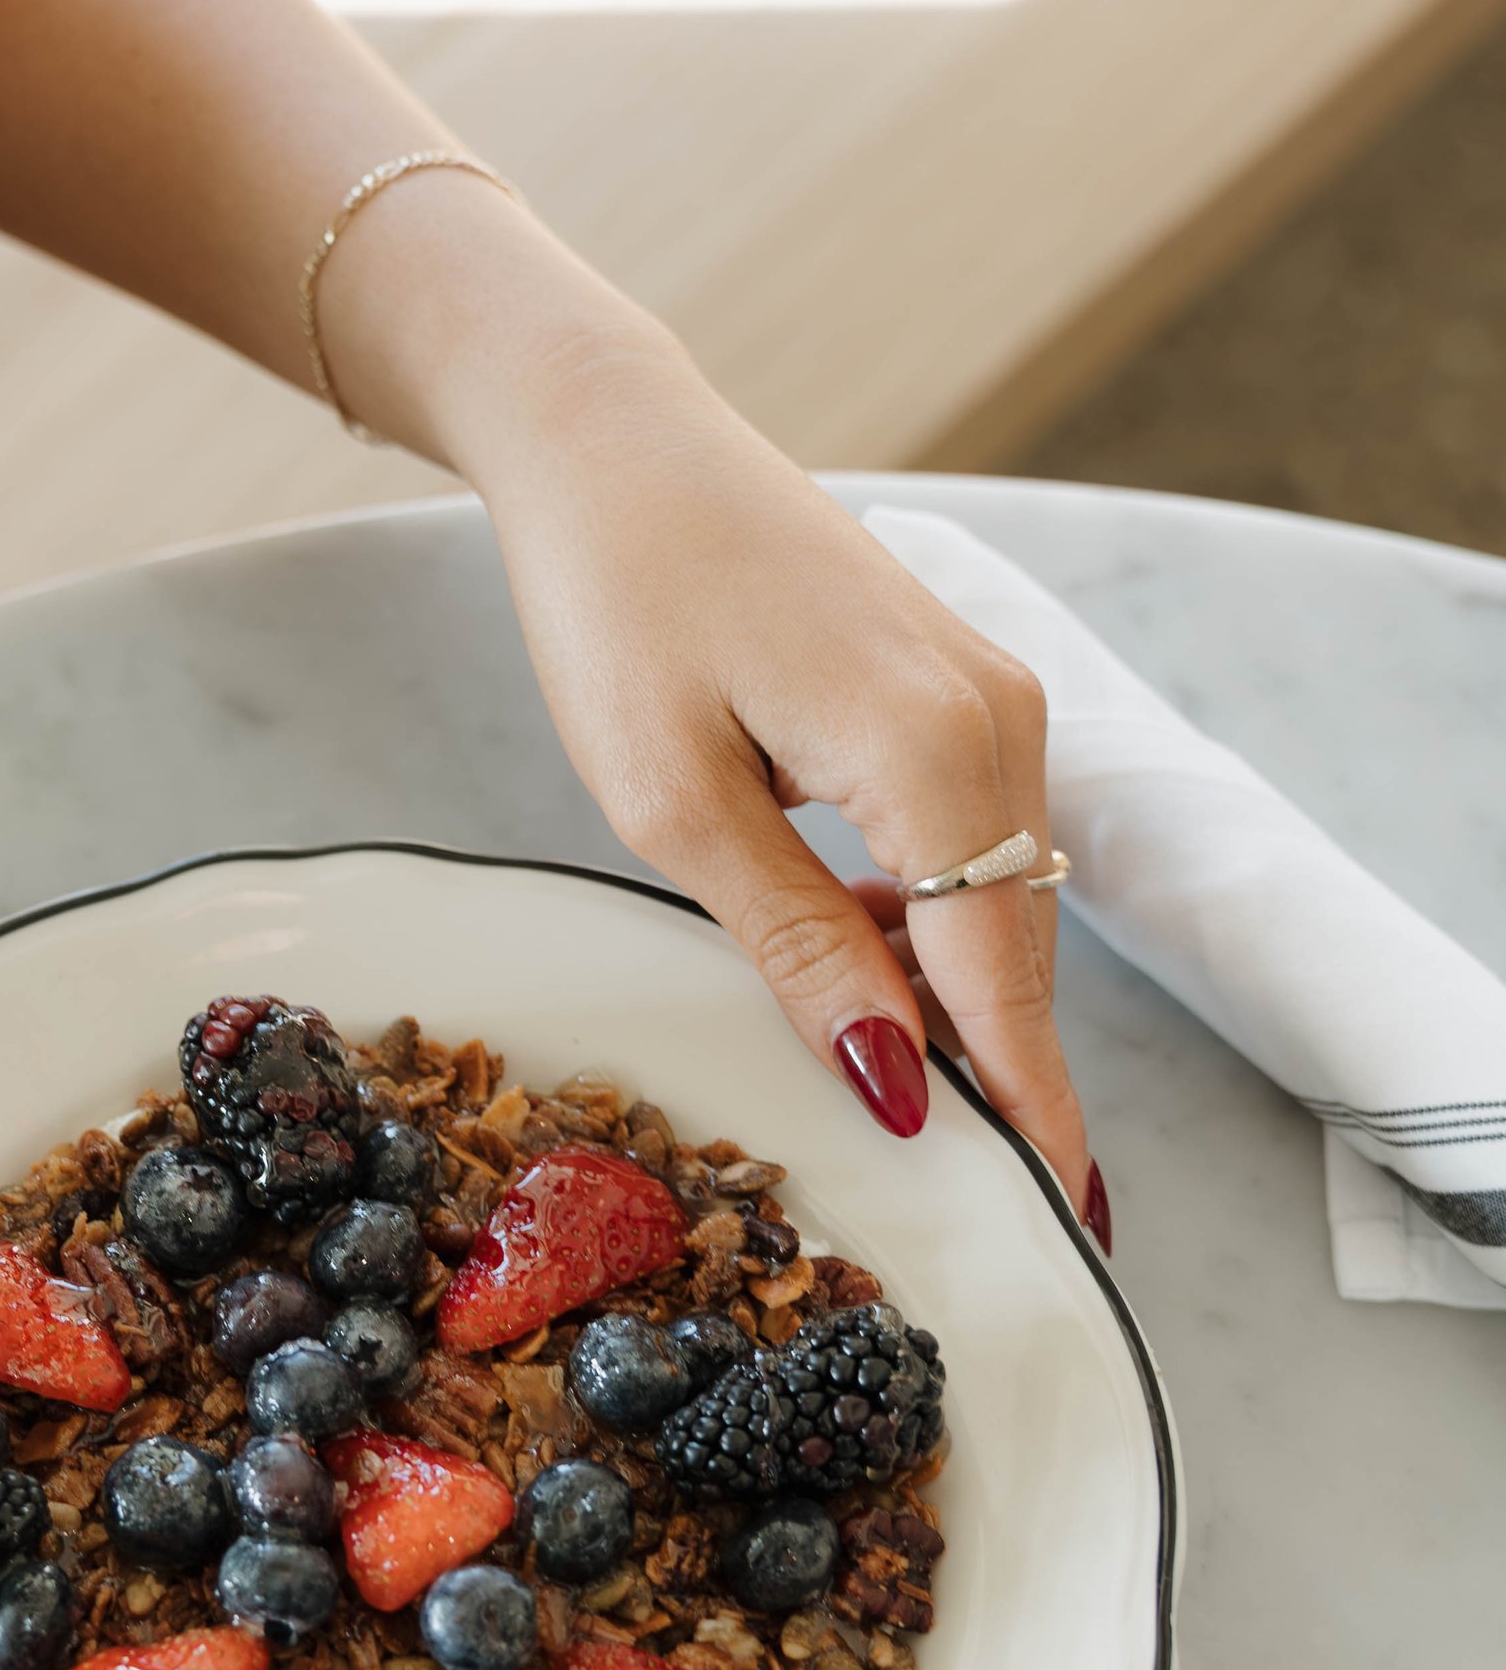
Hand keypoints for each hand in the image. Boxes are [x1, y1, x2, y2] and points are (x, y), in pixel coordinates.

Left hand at [324, 204, 1097, 1227]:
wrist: (611, 441)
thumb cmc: (618, 606)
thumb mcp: (677, 806)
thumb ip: (801, 947)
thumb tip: (896, 1081)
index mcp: (938, 755)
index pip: (1006, 985)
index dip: (1029, 1114)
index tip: (1058, 1227)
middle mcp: (1001, 723)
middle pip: (1013, 951)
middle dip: (993, 1074)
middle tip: (961, 1206)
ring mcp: (992, 696)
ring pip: (994, 900)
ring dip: (951, 995)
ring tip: (899, 1105)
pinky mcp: (957, 685)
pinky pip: (971, 841)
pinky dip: (929, 918)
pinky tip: (858, 962)